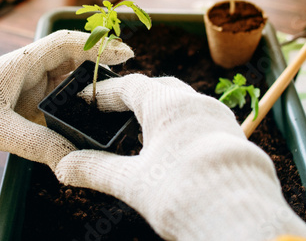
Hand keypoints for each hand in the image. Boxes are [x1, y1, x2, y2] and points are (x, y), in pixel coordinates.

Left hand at [0, 30, 132, 176]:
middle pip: (73, 62)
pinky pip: (59, 108)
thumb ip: (35, 142)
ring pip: (68, 86)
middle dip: (99, 69)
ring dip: (88, 92)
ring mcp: (30, 92)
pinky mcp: (28, 111)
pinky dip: (75, 113)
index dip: (96, 44)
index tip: (122, 53)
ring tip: (111, 105)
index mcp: (21, 63)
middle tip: (124, 85)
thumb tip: (70, 158)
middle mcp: (30, 73)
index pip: (65, 43)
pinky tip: (87, 125)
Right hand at [55, 74, 305, 240]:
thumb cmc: (182, 193)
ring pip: (186, 103)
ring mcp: (221, 118)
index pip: (131, 86)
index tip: (89, 99)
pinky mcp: (236, 138)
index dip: (107, 92)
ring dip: (163, 110)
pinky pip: (204, 120)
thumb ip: (95, 170)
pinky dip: (184, 126)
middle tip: (116, 110)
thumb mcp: (131, 182)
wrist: (241, 220)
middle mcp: (198, 103)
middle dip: (136, 96)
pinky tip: (177, 148)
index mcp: (169, 104)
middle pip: (161, 88)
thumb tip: (64, 166)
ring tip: (145, 130)